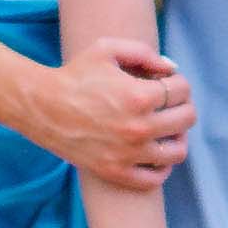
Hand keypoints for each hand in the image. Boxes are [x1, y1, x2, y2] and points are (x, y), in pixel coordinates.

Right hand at [25, 38, 193, 184]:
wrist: (41, 107)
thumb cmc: (75, 74)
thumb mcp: (107, 49)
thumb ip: (145, 53)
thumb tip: (172, 69)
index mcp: (139, 96)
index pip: (183, 90)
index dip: (177, 82)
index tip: (163, 83)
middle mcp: (138, 127)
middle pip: (187, 119)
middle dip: (181, 105)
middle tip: (168, 104)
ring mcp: (128, 154)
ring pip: (178, 151)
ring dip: (176, 137)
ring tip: (164, 128)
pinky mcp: (116, 172)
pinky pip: (154, 179)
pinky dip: (160, 167)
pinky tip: (152, 152)